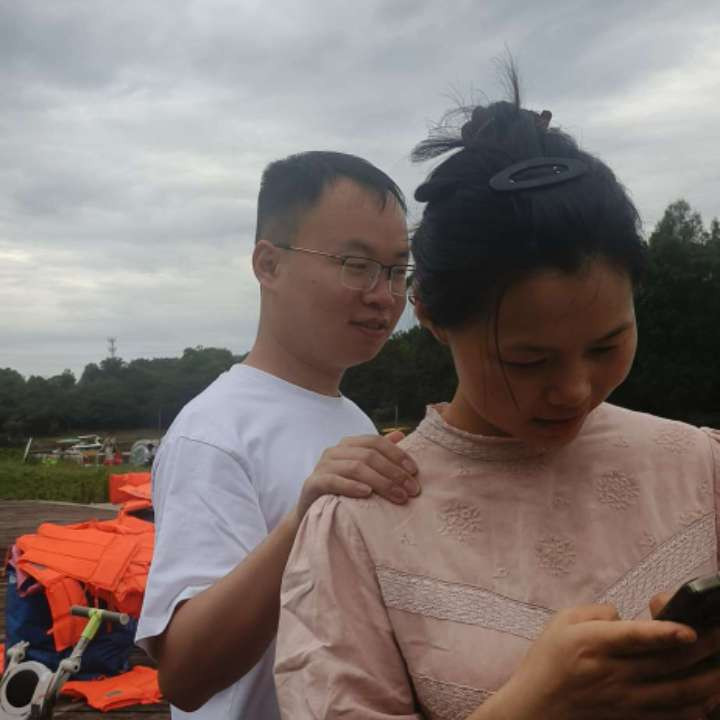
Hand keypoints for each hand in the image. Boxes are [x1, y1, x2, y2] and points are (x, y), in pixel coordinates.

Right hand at [293, 431, 418, 526]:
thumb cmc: (343, 490)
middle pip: (369, 455)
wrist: (313, 512)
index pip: (376, 442)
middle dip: (394, 472)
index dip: (397, 454)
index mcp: (349, 444)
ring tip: (398, 496)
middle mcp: (335, 451)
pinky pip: (334, 481)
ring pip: (355, 467)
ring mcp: (322, 466)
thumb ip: (380, 453)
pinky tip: (367, 493)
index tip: (415, 471)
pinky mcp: (313, 483)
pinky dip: (352, 486)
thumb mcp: (364, 472)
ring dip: (381, 482)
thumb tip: (400, 434)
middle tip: (412, 489)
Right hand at [489, 604, 719, 719]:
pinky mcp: (630, 717)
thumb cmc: (546, 661)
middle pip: (664, 663)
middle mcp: (612, 673)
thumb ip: (594, 612)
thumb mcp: (560, 622)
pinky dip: (694, 708)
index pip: (634, 638)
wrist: (535, 708)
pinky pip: (670, 715)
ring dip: (705, 681)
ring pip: (675, 693)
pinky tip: (707, 698)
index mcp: (592, 644)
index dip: (663, 634)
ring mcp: (624, 699)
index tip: (691, 629)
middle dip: (700, 650)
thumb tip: (623, 614)